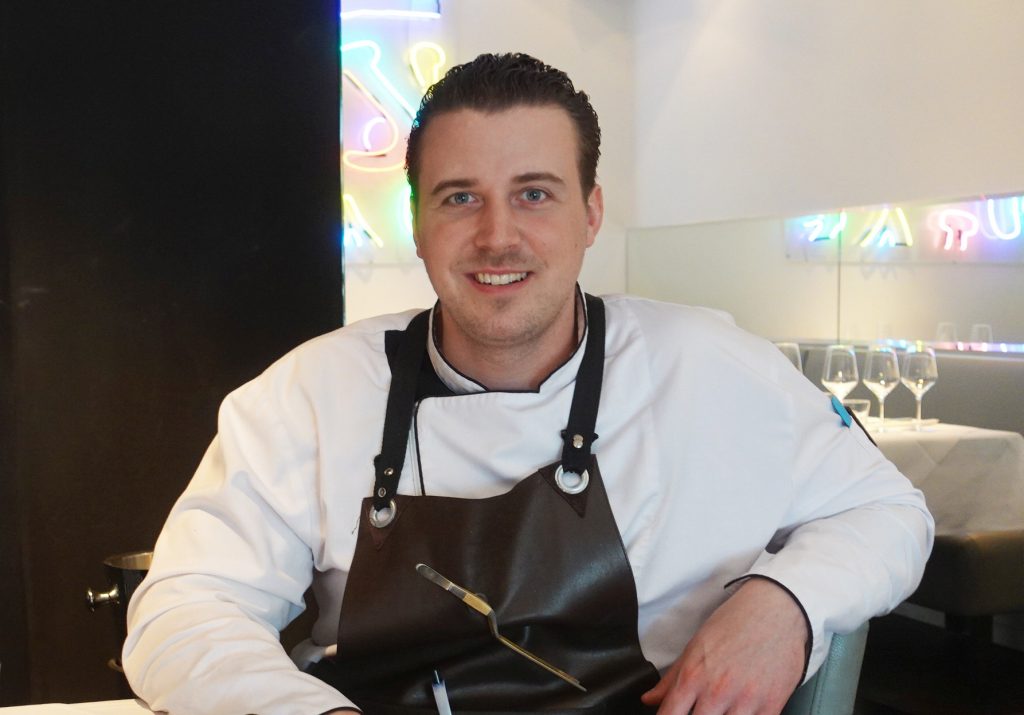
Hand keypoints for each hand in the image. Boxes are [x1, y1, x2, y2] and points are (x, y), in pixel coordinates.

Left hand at [641, 578, 806, 713]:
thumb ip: (671, 678)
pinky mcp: (772, 705)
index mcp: (693, 676)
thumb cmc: (736, 622)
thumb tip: (650, 699)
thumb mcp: (696, 645)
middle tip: (700, 709)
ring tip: (721, 709)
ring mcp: (745, 701)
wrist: (776, 608)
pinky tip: (743, 710)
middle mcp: (717, 691)